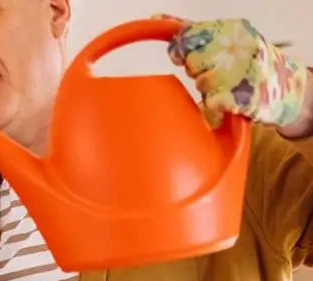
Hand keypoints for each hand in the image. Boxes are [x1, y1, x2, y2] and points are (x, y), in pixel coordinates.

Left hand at [166, 18, 308, 129]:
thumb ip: (192, 31)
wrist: (281, 84)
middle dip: (196, 69)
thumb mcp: (222, 36)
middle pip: (193, 61)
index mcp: (232, 29)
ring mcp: (242, 71)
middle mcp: (238, 46)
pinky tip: (226, 96)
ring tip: (222, 83)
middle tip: (212, 68)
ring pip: (202, 83)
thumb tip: (157, 18)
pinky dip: (215, 103)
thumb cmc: (244, 60)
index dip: (182, 49)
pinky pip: (213, 102)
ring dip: (207, 87)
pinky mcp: (243, 97)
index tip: (184, 55)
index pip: (190, 36)